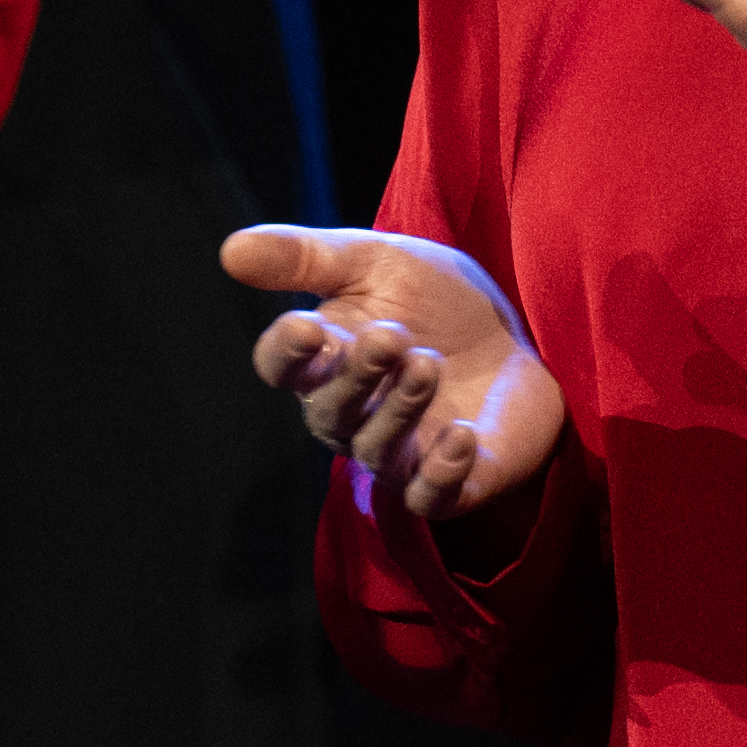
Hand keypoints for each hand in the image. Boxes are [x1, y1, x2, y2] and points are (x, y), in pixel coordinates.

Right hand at [220, 223, 571, 524]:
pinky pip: (430, 497)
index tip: (305, 328)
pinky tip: (461, 436)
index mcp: (325, 361)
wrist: (516, 334)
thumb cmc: (433, 300)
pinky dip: (440, 473)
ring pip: (377, 450)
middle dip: (356, 376)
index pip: (282, 367)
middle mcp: (352, 415)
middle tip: (390, 336)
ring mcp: (400, 452)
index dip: (286, 353)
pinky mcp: (452, 482)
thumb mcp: (374, 262)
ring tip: (428, 364)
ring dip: (400, 410)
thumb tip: (229, 249)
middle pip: (330, 412)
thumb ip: (305, 257)